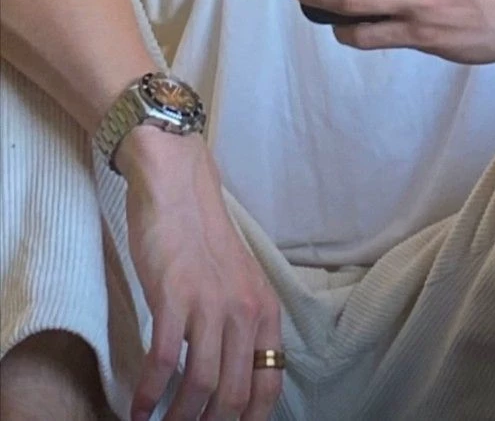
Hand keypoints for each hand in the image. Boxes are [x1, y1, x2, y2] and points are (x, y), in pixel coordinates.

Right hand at [117, 128, 282, 420]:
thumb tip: (233, 376)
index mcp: (264, 309)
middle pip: (234, 396)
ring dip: (178, 419)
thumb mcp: (237, 279)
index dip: (250, 420)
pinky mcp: (173, 296)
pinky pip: (164, 362)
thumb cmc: (200, 234)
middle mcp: (243, 310)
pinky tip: (137, 409)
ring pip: (201, 387)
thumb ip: (240, 322)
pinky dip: (148, 394)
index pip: (268, 384)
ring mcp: (209, 304)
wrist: (176, 185)